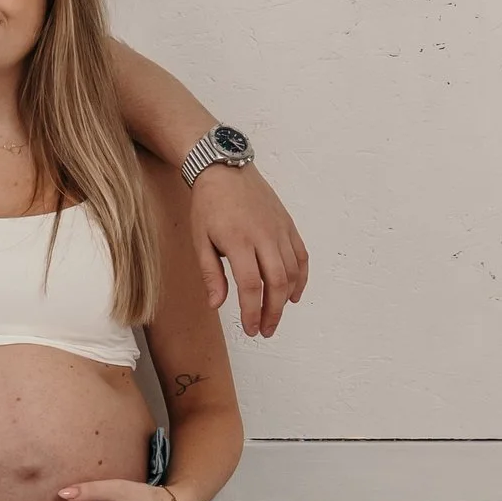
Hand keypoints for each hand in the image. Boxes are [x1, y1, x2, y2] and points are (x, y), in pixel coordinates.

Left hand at [189, 165, 307, 336]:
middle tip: (265, 330)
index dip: (252, 312)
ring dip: (286, 298)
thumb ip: (210, 273)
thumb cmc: (208, 205)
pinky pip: (301, 256)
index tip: (251, 329)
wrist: (224, 169)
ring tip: (275, 315)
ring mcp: (279, 229)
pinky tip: (293, 294)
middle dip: (273, 312)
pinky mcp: (287, 225)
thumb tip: (216, 305)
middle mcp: (264, 236)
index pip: (250, 286)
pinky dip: (301, 277)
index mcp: (238, 240)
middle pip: (276, 282)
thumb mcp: (200, 239)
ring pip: (292, 271)